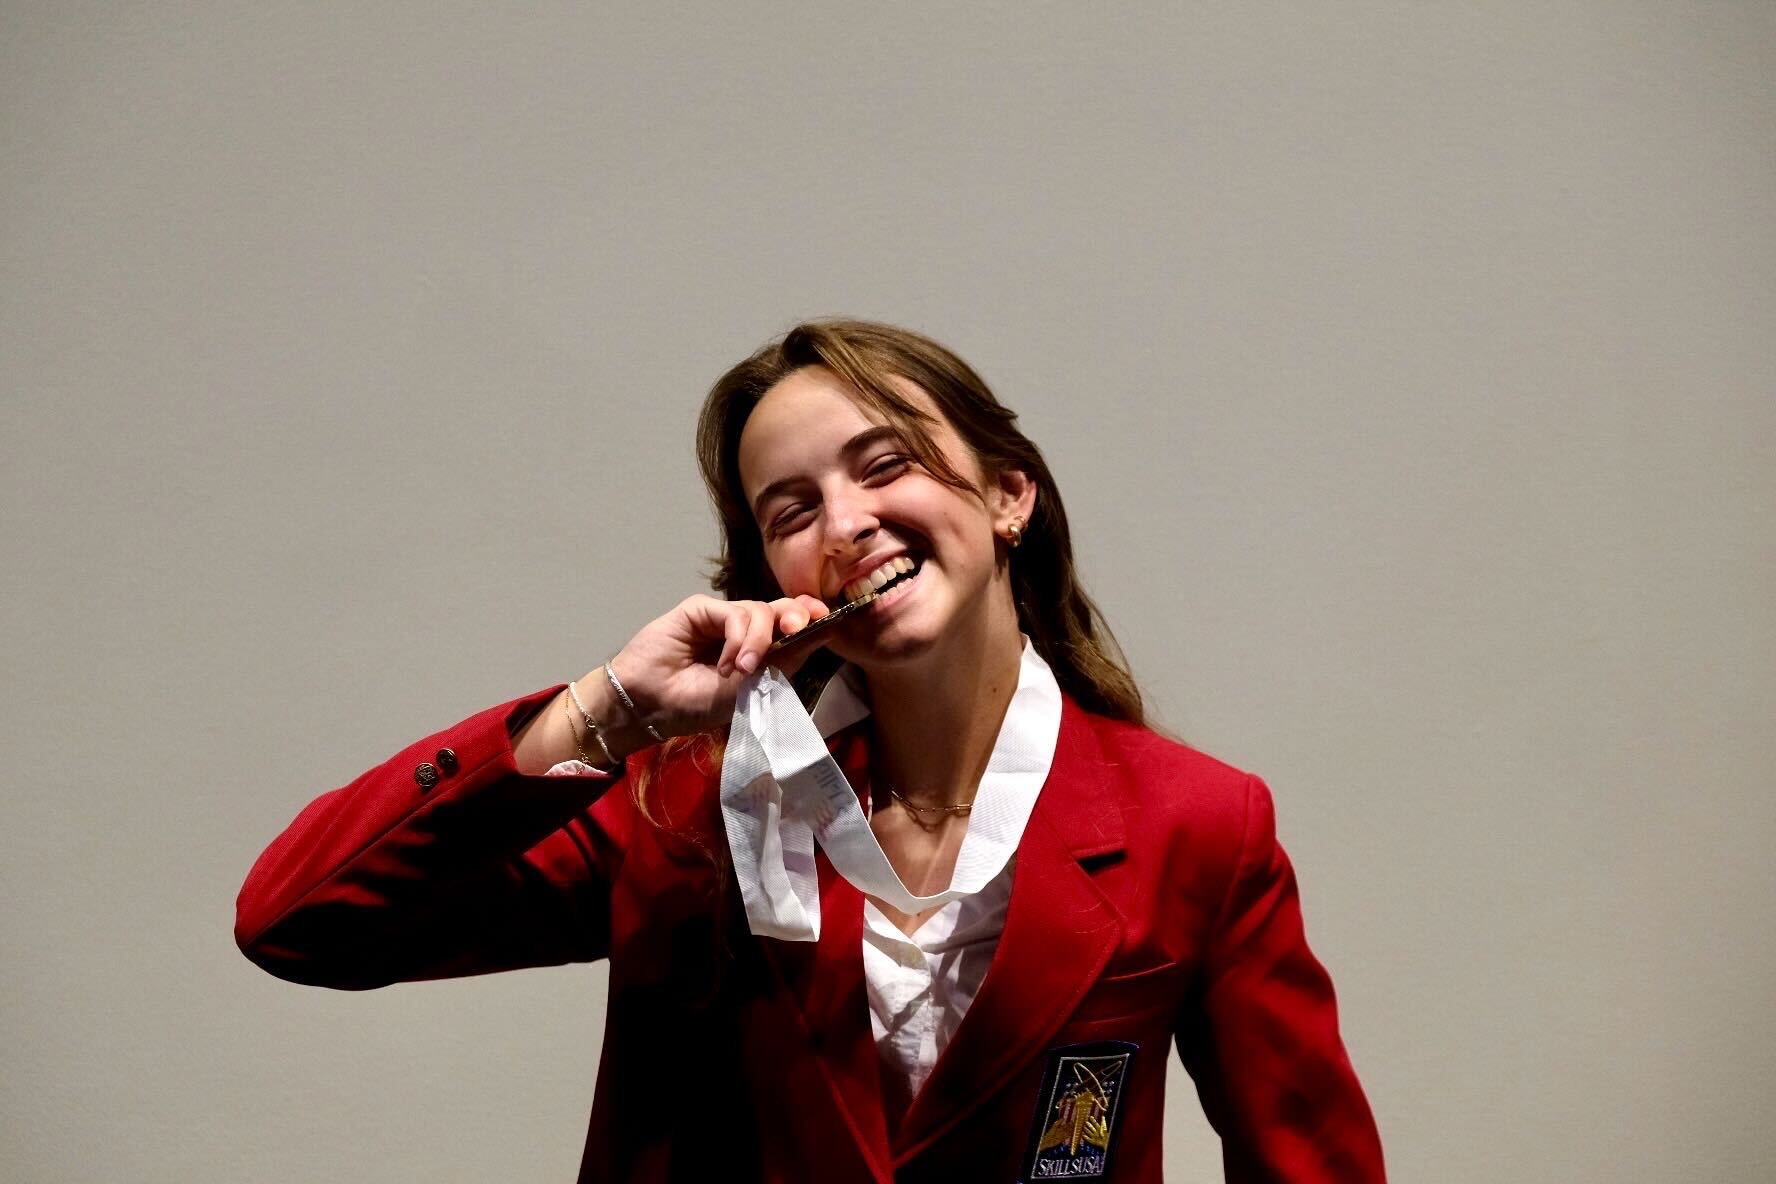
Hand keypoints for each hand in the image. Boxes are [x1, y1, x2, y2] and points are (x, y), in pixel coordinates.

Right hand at [605, 594, 831, 738]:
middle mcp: (743, 630)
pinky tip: (728, 662)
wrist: (652, 705)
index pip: (792, 626)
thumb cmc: (697, 703)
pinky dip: (738, 637)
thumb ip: (784, 659)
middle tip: (798, 630)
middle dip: (797, 615)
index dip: (812, 619)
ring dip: (758, 641)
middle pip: (782, 609)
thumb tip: (822, 631)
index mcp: (759, 650)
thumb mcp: (751, 687)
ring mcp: (721, 618)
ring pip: (760, 610)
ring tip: (742, 670)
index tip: (829, 619)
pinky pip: (734, 612)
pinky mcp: (700, 609)